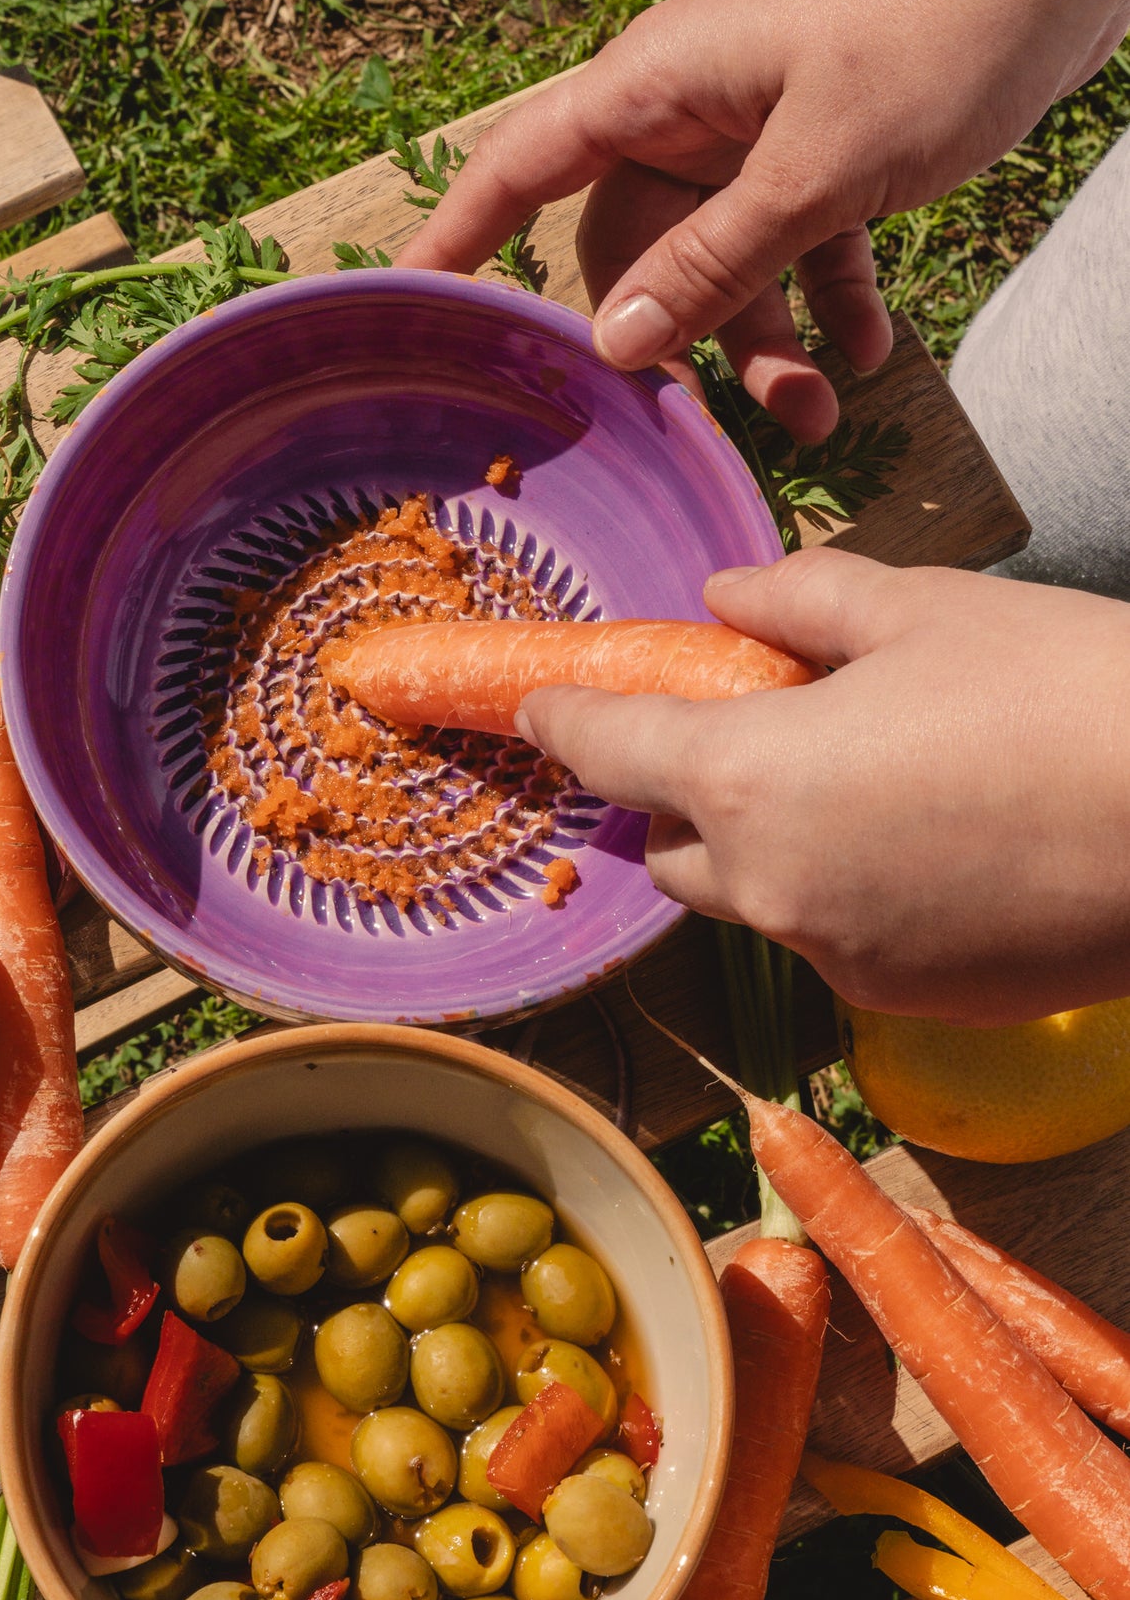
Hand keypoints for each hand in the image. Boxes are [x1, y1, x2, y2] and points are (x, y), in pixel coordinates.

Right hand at [398, 0, 1129, 440]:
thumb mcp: (818, 171)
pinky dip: (824, 302)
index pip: (520, 168)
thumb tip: (614, 344)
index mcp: (654, 89)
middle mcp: (688, 115)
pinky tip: (868, 354)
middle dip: (677, 338)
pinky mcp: (820, 156)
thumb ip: (713, 264)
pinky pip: (795, 249)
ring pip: (720, 266)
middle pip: (633, 251)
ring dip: (764, 342)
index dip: (458, 237)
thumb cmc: (934, 32)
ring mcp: (755, 137)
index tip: (411, 307)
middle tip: (712, 416)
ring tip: (822, 410)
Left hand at [516, 550, 1129, 1022]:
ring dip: (766, 847)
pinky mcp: (911, 1005)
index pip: (609, 751)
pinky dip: (844, 894)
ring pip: (756, 901)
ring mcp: (839, 960)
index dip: (562, 720)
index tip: (537, 706)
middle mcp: (771, 890)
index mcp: (747, 781)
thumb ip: (798, 600)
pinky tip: (928, 843)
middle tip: (742, 734)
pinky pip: (836, 941)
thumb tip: (725, 595)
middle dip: (678, 795)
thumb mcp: (923, 609)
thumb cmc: (1063, 690)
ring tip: (859, 781)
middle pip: (670, 850)